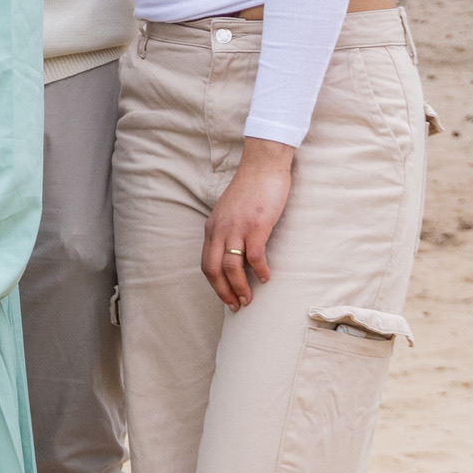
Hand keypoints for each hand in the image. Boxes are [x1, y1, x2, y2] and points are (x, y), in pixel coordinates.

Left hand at [202, 138, 294, 309]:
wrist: (263, 165)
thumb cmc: (251, 188)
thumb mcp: (231, 212)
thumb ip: (229, 232)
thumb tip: (236, 255)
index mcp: (212, 228)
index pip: (206, 263)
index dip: (215, 285)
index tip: (226, 298)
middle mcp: (220, 230)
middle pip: (214, 269)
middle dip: (223, 292)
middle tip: (236, 306)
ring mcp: (237, 227)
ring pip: (231, 267)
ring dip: (240, 287)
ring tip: (249, 299)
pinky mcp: (256, 225)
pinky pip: (254, 255)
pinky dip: (259, 270)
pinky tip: (266, 276)